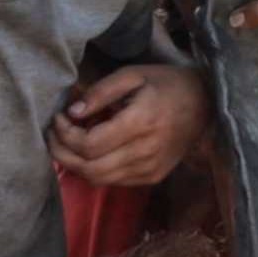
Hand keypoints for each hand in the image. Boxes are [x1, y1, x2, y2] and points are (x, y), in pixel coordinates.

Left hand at [52, 60, 205, 186]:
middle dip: (62, 154)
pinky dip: (94, 170)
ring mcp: (150, 168)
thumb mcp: (133, 74)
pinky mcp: (152, 176)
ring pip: (99, 179)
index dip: (66, 135)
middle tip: (52, 136)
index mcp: (141, 122)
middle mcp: (146, 151)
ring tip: (65, 144)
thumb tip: (73, 112)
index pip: (90, 144)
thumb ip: (100, 92)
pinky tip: (89, 152)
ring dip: (75, 165)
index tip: (58, 118)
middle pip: (90, 168)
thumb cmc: (165, 84)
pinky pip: (114, 181)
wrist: (205, 104)